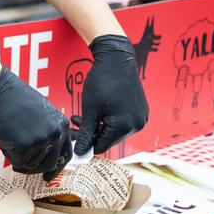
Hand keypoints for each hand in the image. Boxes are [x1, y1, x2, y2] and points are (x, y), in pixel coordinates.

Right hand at [0, 65, 71, 180]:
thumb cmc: (14, 97)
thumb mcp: (41, 113)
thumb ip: (48, 130)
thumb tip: (46, 152)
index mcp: (62, 125)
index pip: (66, 154)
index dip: (57, 166)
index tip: (49, 174)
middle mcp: (55, 134)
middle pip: (50, 164)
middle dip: (35, 168)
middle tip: (22, 165)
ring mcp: (40, 141)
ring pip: (31, 165)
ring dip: (19, 156)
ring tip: (9, 137)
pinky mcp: (24, 147)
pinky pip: (16, 162)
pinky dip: (8, 153)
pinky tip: (3, 137)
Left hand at [73, 35, 148, 154]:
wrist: (116, 60)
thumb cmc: (102, 82)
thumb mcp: (90, 110)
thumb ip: (86, 133)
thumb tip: (79, 153)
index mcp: (125, 126)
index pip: (102, 146)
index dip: (85, 144)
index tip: (72, 136)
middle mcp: (138, 125)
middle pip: (109, 139)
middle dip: (91, 133)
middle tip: (74, 121)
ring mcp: (141, 118)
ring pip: (115, 132)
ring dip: (98, 126)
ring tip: (83, 115)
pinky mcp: (141, 112)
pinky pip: (122, 123)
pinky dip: (109, 120)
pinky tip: (98, 110)